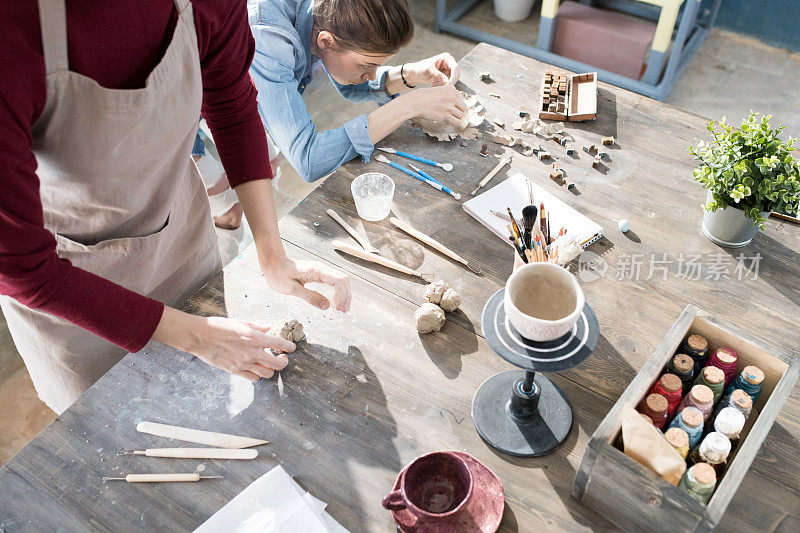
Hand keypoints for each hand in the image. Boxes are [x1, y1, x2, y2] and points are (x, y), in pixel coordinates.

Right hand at [152, 308, 294, 382]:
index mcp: (256, 338)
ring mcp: (244, 364)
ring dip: (271, 369)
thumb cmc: (219, 326)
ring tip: (268, 364)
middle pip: (278, 364)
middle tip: (282, 358)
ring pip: (267, 374)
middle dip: (284, 362)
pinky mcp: (235, 371)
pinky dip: (257, 375)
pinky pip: (253, 378)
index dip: (289, 347)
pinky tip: (255, 369)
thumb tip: (269, 328)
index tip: (291, 348)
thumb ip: (258, 327)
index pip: (280, 344)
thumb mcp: (241, 322)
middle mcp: (252, 353)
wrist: (200, 336)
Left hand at [261, 255, 350, 311]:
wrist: (273, 263)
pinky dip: (339, 291)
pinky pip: (335, 281)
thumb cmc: (279, 274)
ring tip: (342, 308)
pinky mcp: (320, 273)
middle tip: (343, 311)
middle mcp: (322, 268)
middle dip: (346, 296)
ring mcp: (322, 270)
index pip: (339, 281)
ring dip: (344, 294)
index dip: (342, 295)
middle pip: (344, 280)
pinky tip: (337, 300)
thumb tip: (327, 306)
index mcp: (317, 271)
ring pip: (341, 280)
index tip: (338, 308)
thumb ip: (310, 297)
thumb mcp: (292, 289)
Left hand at [406, 53, 459, 85]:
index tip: (449, 84)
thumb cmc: (421, 68)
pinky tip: (435, 84)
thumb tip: (447, 81)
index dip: (454, 77)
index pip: (455, 67)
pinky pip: (448, 83)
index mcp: (446, 58)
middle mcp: (449, 63)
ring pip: (452, 80)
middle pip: (456, 74)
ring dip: (445, 84)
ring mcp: (448, 70)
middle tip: (440, 86)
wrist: (416, 73)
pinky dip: (442, 86)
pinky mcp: (446, 76)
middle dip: (449, 82)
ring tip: (434, 84)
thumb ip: (437, 75)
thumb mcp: (428, 70)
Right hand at [406, 84, 466, 127]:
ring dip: (456, 117)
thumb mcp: (438, 90)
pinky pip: (456, 122)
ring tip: (451, 118)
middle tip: (454, 114)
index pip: (461, 99)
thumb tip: (454, 102)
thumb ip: (447, 94)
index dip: (458, 105)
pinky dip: (455, 123)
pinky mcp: (445, 115)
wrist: (415, 102)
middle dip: (459, 111)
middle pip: (463, 108)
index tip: (454, 108)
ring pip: (461, 115)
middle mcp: (452, 97)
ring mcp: (449, 107)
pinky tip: (451, 122)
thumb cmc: (423, 96)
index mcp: (451, 89)